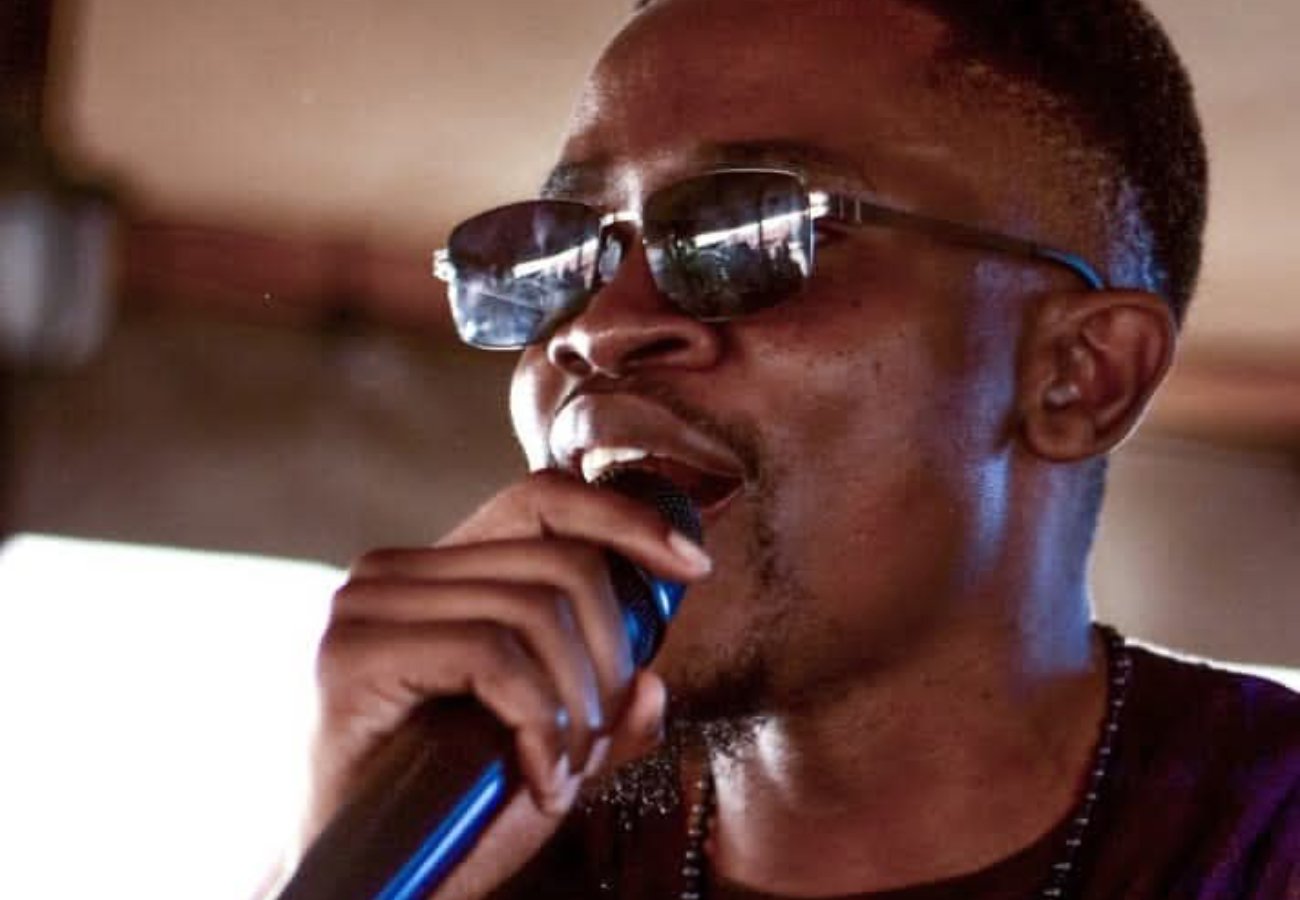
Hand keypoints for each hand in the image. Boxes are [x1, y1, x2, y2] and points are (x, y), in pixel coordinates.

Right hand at [302, 470, 711, 898]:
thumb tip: (652, 684)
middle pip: (560, 562)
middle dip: (611, 655)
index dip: (627, 519)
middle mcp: (395, 573)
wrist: (373, 882)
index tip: (693, 566)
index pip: (544, 499)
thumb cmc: (456, 815)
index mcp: (441, 573)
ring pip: (534, 610)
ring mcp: (367, 608)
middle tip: (597, 741)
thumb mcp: (555, 754)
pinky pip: (492, 657)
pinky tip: (541, 782)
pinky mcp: (353, 656)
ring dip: (577, 707)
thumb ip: (605, 714)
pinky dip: (539, 725)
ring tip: (565, 772)